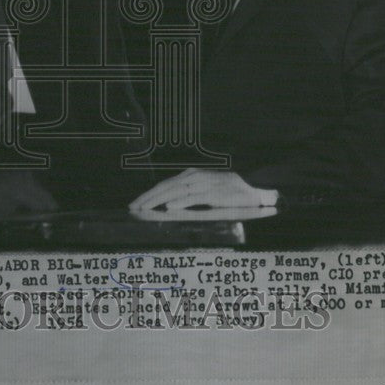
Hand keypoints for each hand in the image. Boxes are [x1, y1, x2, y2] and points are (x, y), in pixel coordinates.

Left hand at [129, 168, 277, 213]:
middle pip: (165, 187)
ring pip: (175, 192)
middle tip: (133, 207)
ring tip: (144, 208)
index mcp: (190, 176)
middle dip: (147, 197)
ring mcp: (203, 184)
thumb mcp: (203, 189)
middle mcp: (194, 177)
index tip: (135, 203)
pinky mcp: (213, 193)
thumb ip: (187, 193)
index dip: (148, 194)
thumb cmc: (226, 192)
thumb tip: (167, 204)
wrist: (251, 190)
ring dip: (158, 200)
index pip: (164, 185)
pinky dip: (180, 202)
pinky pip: (193, 198)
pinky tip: (170, 207)